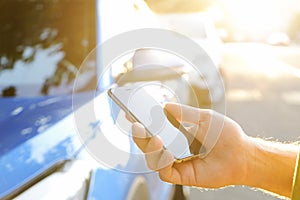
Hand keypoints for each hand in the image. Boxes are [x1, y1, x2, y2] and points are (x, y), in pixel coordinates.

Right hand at [132, 102, 252, 187]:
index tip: (131, 113)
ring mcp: (177, 162)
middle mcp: (174, 148)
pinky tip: (168, 153)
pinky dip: (162, 162)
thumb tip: (165, 106)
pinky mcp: (182, 175)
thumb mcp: (205, 118)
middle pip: (148, 145)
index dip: (141, 123)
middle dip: (139, 136)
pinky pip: (165, 172)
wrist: (241, 154)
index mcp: (176, 134)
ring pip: (153, 159)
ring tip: (156, 139)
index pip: (154, 129)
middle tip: (136, 125)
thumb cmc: (225, 135)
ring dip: (150, 149)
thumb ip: (185, 113)